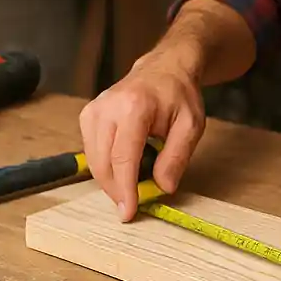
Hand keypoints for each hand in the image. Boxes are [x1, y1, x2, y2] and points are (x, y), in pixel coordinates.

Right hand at [78, 50, 204, 220]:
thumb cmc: (179, 95)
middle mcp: (107, 107)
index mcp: (134, 107)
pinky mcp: (88, 115)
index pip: (123, 158)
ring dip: (110, 180)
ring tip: (132, 186)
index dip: (124, 189)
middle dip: (116, 190)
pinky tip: (123, 168)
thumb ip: (177, 157)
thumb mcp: (191, 125)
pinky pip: (91, 151)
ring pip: (93, 160)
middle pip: (103, 163)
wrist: (165, 68)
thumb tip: (163, 188)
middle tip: (132, 206)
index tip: (128, 212)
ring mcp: (94, 110)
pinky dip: (105, 166)